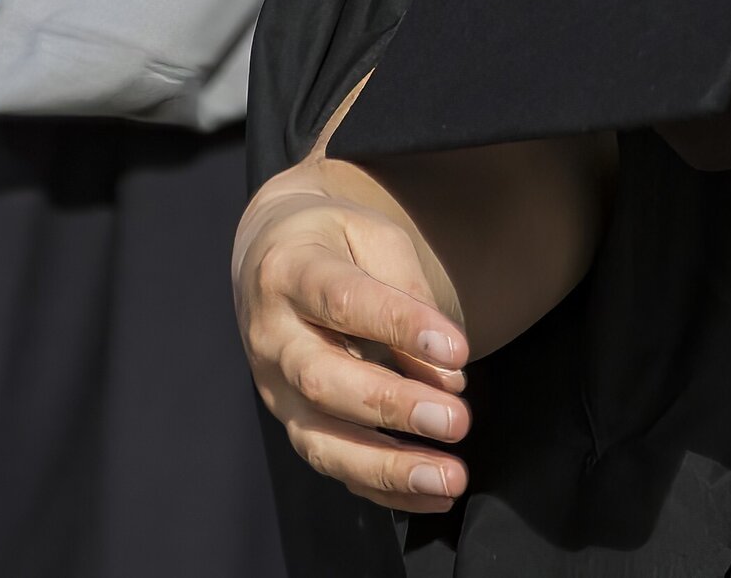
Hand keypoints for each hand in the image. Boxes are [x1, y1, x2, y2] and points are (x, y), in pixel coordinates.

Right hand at [232, 170, 475, 512]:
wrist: (272, 255)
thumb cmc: (334, 243)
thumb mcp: (373, 236)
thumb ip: (410, 294)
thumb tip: (448, 376)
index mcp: (290, 272)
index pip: (343, 300)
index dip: (400, 326)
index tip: (458, 349)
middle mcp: (272, 336)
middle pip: (324, 381)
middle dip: (393, 406)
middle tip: (457, 420)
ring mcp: (275, 389)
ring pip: (321, 440)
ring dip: (388, 467)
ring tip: (449, 476)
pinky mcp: (291, 422)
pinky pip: (333, 465)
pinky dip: (383, 487)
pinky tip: (432, 493)